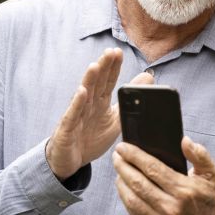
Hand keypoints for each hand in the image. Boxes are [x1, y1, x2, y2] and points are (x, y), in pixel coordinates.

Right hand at [47, 50, 152, 178]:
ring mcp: (76, 115)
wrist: (70, 162)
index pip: (108, 82)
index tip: (118, 52)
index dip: (113, 68)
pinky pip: (73, 114)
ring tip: (95, 66)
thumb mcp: (115, 121)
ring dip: (89, 80)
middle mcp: (88, 105)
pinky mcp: (67, 128)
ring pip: (84, 95)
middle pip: (96, 83)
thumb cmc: (90, 139)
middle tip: (111, 52)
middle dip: (103, 67)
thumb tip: (147, 81)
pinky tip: (82, 92)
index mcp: (100, 103)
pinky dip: (77, 103)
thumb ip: (128, 103)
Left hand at [113, 137, 214, 214]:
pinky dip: (124, 197)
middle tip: (116, 155)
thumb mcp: (210, 175)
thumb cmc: (205, 199)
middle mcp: (171, 208)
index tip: (123, 147)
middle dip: (123, 166)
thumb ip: (200, 155)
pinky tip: (123, 186)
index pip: (152, 169)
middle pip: (138, 183)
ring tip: (118, 169)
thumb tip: (184, 140)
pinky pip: (132, 212)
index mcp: (184, 191)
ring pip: (132, 198)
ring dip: (120, 181)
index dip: (134, 156)